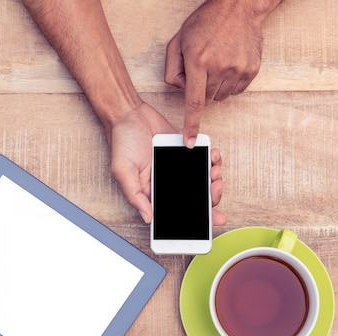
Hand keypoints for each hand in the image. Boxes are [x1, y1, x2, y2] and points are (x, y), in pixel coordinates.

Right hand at [105, 102, 225, 224]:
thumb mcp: (123, 172)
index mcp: (153, 193)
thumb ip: (135, 196)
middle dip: (211, 198)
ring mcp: (178, 168)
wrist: (129, 114)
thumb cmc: (122, 143)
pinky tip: (213, 156)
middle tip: (216, 188)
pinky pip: (203, 160)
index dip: (196, 219)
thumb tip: (147, 218)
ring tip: (215, 172)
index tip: (213, 219)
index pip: (177, 211)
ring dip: (214, 179)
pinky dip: (212, 160)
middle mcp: (168, 183)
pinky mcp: (185, 152)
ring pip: (203, 181)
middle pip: (195, 199)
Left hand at [165, 0, 272, 146]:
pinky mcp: (251, 70)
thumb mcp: (178, 42)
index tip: (190, 142)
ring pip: (221, 96)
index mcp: (198, 62)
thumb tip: (182, 90)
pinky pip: (236, 90)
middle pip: (206, 99)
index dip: (191, 125)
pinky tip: (228, 64)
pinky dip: (229, 83)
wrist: (238, 7)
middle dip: (200, 90)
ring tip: (216, 64)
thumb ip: (172, 70)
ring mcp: (238, 69)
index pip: (193, 102)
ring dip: (215, 87)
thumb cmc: (205, 23)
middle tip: (202, 69)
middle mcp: (220, 68)